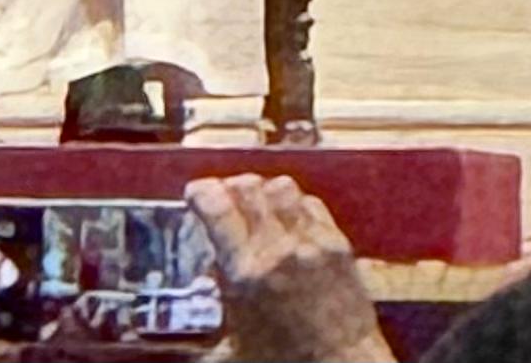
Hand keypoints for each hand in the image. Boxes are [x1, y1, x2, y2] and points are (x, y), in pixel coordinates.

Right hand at [189, 173, 392, 362]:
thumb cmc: (288, 362)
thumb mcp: (234, 341)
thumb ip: (216, 307)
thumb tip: (194, 297)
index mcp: (246, 274)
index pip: (217, 208)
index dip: (202, 193)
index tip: (196, 193)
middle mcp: (277, 250)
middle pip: (248, 187)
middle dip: (230, 186)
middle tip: (224, 195)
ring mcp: (310, 243)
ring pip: (281, 188)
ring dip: (264, 190)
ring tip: (257, 201)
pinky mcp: (336, 245)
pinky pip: (311, 204)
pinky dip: (295, 204)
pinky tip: (290, 217)